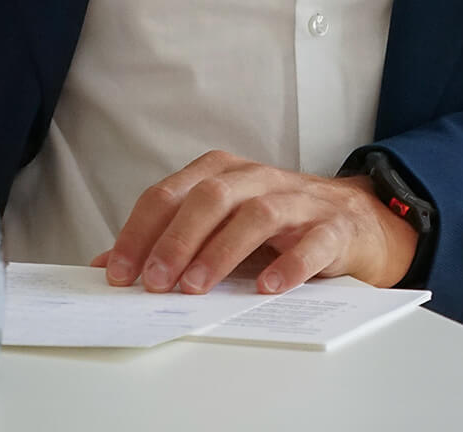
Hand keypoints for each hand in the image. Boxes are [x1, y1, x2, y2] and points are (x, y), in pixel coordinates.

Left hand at [89, 150, 417, 296]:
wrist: (356, 219)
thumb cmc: (278, 225)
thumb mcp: (221, 227)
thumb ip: (169, 242)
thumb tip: (106, 266)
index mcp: (223, 173)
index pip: (171, 193)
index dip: (141, 231)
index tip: (119, 272)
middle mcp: (258, 179)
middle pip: (211, 197)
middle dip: (176, 240)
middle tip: (154, 283)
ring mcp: (298, 200)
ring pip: (257, 214)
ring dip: (222, 251)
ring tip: (197, 288)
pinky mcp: (333, 226)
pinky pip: (312, 241)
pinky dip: (289, 263)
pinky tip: (267, 288)